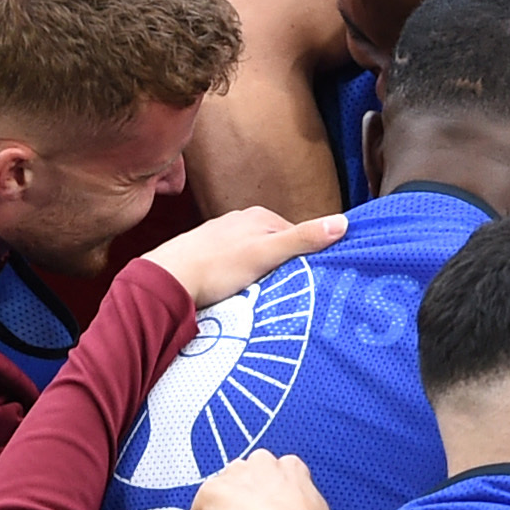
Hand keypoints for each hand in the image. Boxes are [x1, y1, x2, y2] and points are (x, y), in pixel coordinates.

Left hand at [140, 208, 345, 307]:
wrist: (166, 280)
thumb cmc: (218, 267)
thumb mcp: (267, 253)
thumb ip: (304, 239)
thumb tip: (343, 222)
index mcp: (259, 216)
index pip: (296, 236)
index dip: (303, 260)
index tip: (303, 282)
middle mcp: (239, 220)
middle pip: (274, 246)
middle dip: (280, 266)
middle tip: (280, 291)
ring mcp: (220, 235)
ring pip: (253, 256)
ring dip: (258, 273)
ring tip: (255, 294)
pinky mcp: (204, 252)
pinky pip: (233, 264)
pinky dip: (238, 277)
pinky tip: (232, 290)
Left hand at [189, 450, 332, 509]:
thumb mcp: (315, 508)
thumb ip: (300, 499)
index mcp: (290, 465)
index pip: (271, 473)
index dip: (266, 494)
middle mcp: (261, 461)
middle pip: (243, 475)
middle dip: (243, 495)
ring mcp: (235, 474)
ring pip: (221, 489)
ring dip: (224, 506)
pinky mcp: (212, 491)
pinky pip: (199, 509)